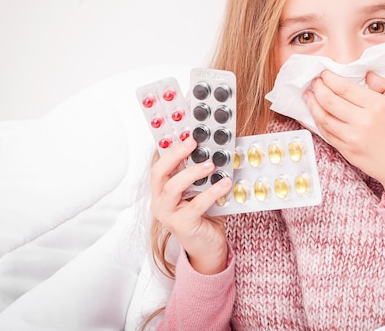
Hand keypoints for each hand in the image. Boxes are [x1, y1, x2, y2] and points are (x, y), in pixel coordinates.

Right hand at [150, 137, 231, 273]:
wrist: (209, 249)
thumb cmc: (204, 219)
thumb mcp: (200, 193)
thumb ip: (200, 177)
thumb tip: (213, 153)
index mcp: (162, 192)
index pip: (161, 166)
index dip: (172, 149)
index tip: (187, 135)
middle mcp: (160, 202)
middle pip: (159, 173)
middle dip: (176, 154)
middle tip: (193, 143)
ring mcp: (168, 215)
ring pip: (173, 187)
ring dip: (192, 172)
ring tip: (210, 164)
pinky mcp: (182, 225)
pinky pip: (195, 204)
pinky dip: (211, 192)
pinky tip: (225, 184)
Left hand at [303, 70, 384, 204]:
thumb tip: (368, 75)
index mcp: (379, 106)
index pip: (345, 88)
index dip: (330, 79)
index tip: (324, 74)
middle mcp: (364, 121)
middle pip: (330, 101)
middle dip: (318, 88)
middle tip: (314, 83)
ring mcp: (353, 138)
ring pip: (323, 118)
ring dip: (312, 105)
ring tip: (308, 96)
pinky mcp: (347, 152)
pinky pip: (326, 134)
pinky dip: (317, 122)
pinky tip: (315, 114)